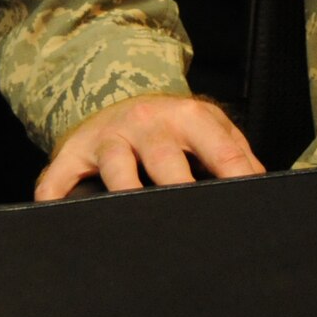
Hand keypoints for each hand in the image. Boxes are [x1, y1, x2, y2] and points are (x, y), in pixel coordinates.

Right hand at [36, 94, 263, 199]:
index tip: (243, 206)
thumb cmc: (171, 125)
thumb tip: (261, 183)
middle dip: (180, 187)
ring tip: (135, 218)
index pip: (220, 150)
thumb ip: (234, 152)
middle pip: (167, 158)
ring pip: (117, 166)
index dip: (236, 178)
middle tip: (191, 218)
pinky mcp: (71, 154)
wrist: (118, 98)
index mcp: (190, 116)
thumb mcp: (207, 126)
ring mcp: (108, 138)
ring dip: (126, 191)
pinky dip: (55, 199)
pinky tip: (59, 218)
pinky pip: (57, 179)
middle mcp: (147, 123)